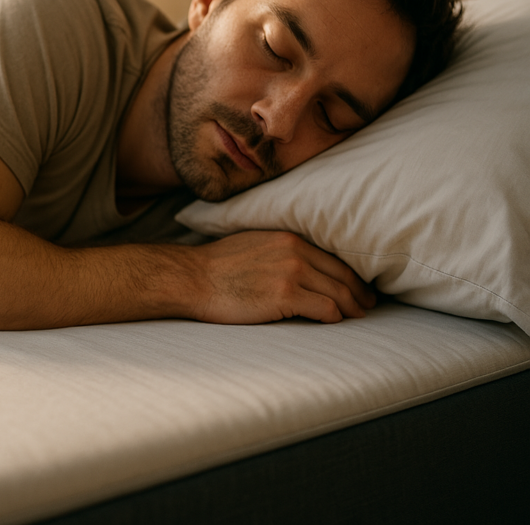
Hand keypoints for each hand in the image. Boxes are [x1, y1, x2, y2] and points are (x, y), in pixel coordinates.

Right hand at [186, 230, 374, 324]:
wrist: (193, 278)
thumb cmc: (216, 266)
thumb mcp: (253, 243)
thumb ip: (280, 250)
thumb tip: (299, 266)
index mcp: (289, 238)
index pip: (332, 258)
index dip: (350, 275)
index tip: (358, 287)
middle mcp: (295, 252)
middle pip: (342, 275)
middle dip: (358, 293)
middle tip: (366, 306)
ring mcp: (291, 273)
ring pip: (338, 293)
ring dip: (351, 308)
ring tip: (355, 317)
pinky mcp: (285, 296)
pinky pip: (324, 309)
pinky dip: (334, 317)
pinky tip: (333, 322)